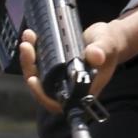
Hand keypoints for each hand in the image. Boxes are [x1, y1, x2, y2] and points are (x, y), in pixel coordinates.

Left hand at [18, 1, 137, 112]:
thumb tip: (94, 55)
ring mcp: (60, 77)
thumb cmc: (109, 46)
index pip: (58, 102)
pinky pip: (38, 63)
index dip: (42, 95)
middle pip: (42, 87)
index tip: (33, 80)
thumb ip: (101, 51)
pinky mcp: (55, 66)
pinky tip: (31, 36)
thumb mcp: (107, 46)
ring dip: (28, 57)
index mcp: (81, 91)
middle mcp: (68, 87)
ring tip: (28, 36)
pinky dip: (32, 50)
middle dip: (30, 68)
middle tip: (27, 47)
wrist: (106, 38)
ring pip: (37, 74)